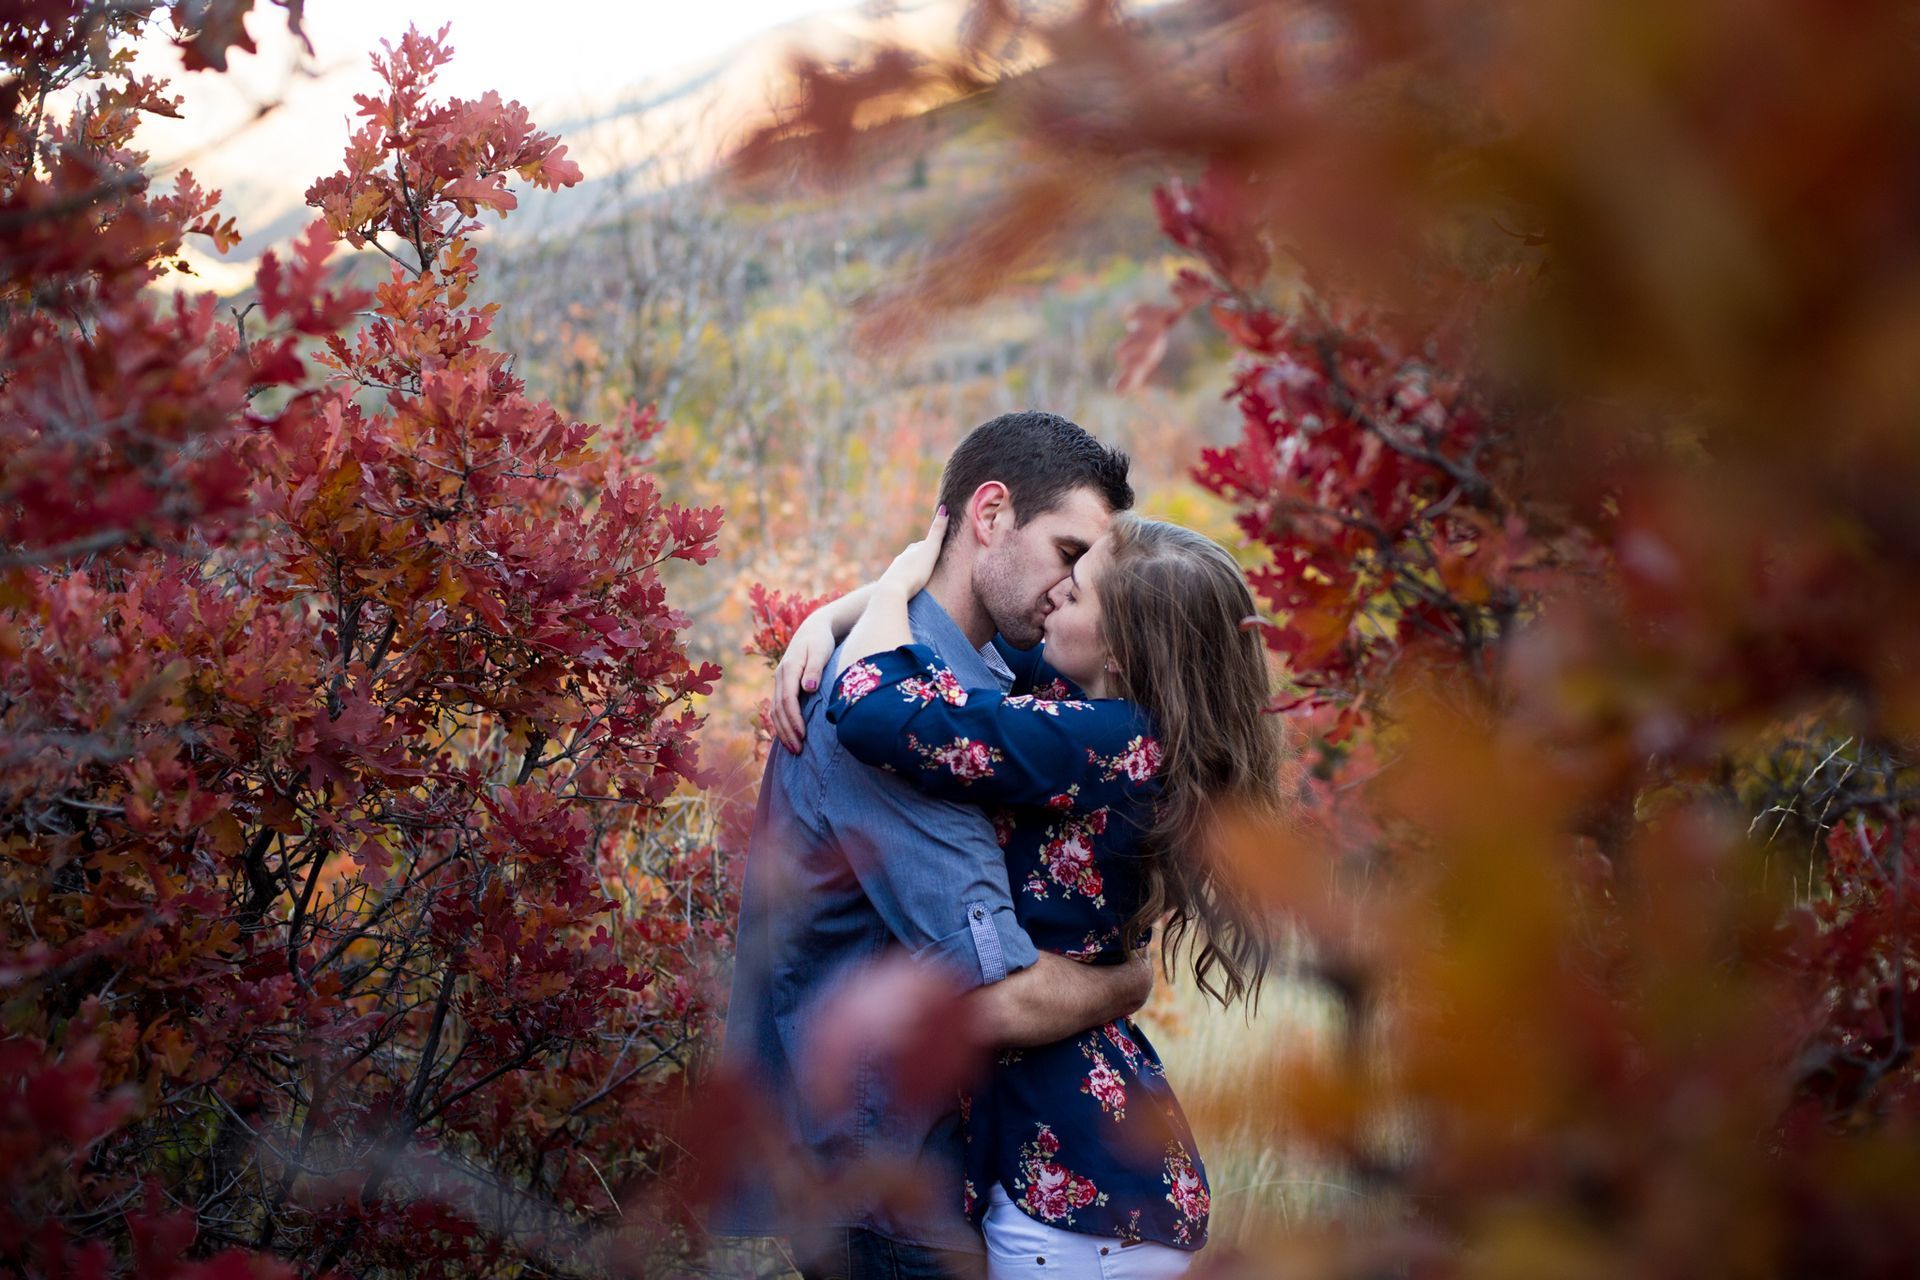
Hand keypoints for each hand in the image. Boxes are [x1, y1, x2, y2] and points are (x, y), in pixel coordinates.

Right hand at [771, 611, 835, 752]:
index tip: (803, 735)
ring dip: (783, 731)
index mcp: (789, 668)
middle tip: (798, 751)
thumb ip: (816, 669)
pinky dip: (782, 724)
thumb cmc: (821, 641)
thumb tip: (809, 688)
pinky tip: (789, 737)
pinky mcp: (783, 685)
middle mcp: (781, 676)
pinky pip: (778, 708)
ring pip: (775, 710)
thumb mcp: (821, 650)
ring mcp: (780, 681)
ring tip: (794, 749)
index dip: (794, 719)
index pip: (787, 699)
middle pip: (779, 709)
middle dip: (787, 731)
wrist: (813, 629)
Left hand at [876, 507, 947, 601]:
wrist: (893, 590)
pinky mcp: (892, 585)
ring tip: (922, 576)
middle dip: (922, 557)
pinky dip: (908, 581)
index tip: (939, 546)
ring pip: (907, 568)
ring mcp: (896, 571)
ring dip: (914, 570)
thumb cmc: (915, 571)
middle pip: (914, 555)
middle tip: (931, 561)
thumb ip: (937, 532)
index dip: (932, 545)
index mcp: (912, 550)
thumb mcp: (930, 550)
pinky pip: (902, 581)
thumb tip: (944, 508)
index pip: (924, 545)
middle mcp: (902, 558)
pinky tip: (910, 588)